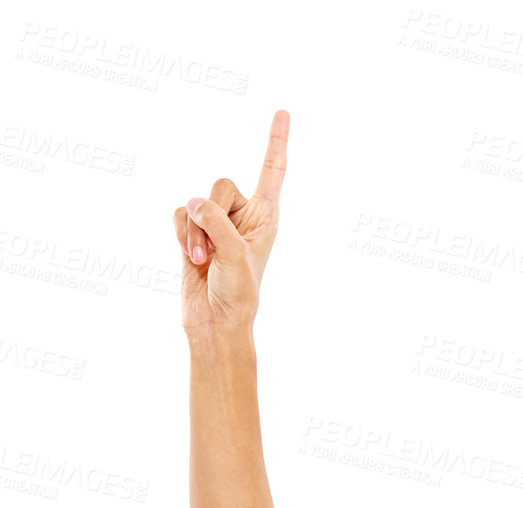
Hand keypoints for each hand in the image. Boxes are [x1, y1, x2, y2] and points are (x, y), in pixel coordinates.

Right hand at [172, 109, 288, 334]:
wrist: (215, 321)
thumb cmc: (237, 293)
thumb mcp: (235, 255)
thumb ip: (217, 221)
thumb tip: (193, 204)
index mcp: (266, 218)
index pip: (272, 171)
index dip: (276, 141)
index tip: (283, 111)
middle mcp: (242, 215)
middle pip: (221, 184)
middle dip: (214, 216)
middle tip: (217, 250)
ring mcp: (216, 222)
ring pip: (196, 202)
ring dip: (196, 234)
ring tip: (205, 261)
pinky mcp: (193, 231)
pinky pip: (179, 214)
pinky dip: (182, 235)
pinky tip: (192, 258)